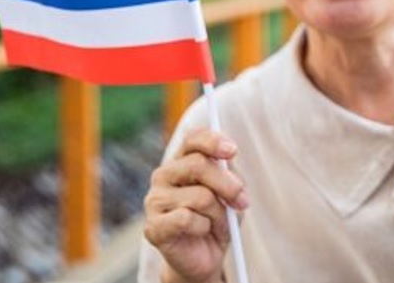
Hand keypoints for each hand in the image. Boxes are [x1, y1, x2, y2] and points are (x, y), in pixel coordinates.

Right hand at [142, 129, 248, 282]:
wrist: (206, 255)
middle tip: (242, 201)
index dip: (212, 141)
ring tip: (215, 223)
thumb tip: (227, 163)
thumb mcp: (231, 193)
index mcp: (182, 161)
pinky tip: (200, 232)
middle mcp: (163, 176)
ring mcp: (154, 200)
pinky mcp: (152, 226)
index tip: (232, 150)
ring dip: (218, 213)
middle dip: (228, 185)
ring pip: (199, 196)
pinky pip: (186, 218)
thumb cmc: (218, 218)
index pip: (192, 139)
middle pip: (199, 165)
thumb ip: (229, 175)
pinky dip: (203, 227)